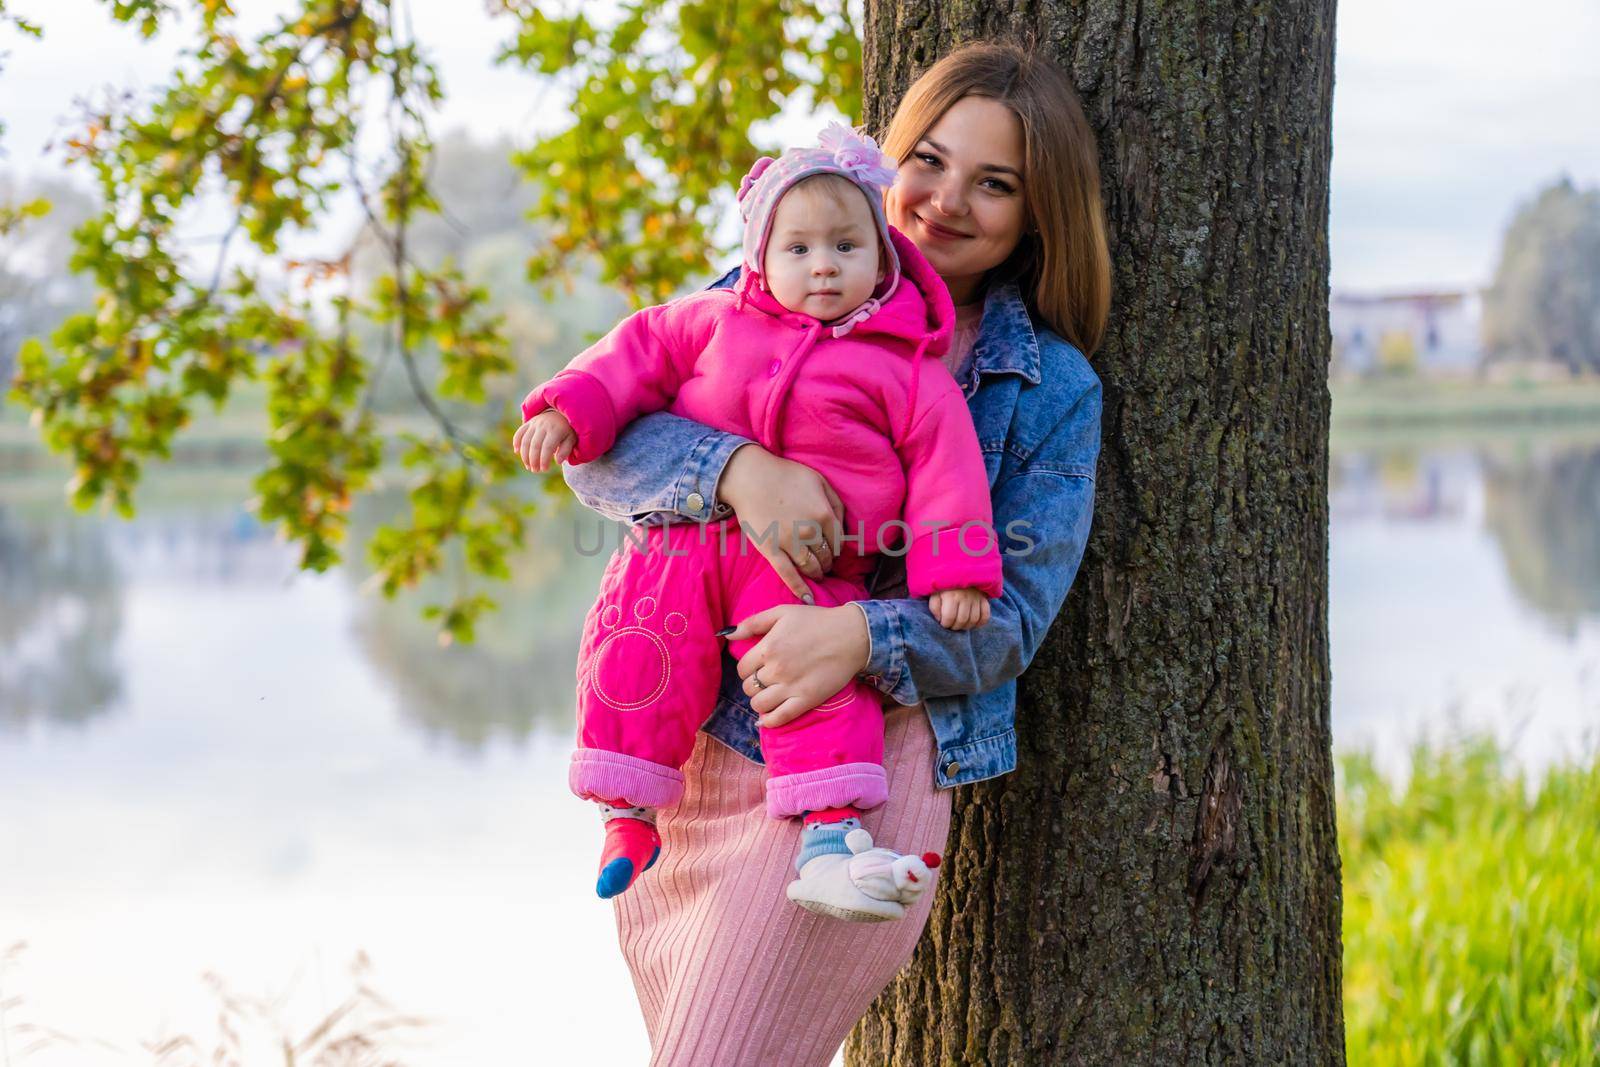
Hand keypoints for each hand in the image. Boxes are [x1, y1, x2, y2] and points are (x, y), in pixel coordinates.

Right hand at [513, 410, 575, 471]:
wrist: (560, 413)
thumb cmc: (567, 430)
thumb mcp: (571, 439)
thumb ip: (566, 450)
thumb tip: (558, 461)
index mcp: (556, 430)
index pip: (547, 447)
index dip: (544, 460)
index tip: (544, 470)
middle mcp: (544, 425)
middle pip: (535, 445)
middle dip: (534, 460)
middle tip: (535, 470)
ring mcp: (535, 423)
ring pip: (525, 440)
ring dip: (525, 455)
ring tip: (528, 466)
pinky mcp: (528, 423)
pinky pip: (520, 432)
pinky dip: (516, 441)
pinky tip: (517, 451)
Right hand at [718, 444, 845, 602]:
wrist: (750, 477)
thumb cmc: (785, 475)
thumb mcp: (819, 480)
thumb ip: (835, 503)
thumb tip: (843, 526)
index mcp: (825, 515)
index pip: (838, 542)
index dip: (836, 549)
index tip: (831, 551)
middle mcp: (810, 532)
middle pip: (825, 557)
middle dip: (826, 563)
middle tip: (823, 565)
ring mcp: (790, 543)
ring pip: (810, 567)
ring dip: (816, 574)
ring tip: (816, 575)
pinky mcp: (771, 549)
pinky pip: (787, 574)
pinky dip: (799, 588)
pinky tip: (807, 598)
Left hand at [724, 603, 870, 728]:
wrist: (851, 636)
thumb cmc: (817, 620)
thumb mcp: (782, 612)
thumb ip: (753, 622)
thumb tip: (728, 635)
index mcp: (768, 648)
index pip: (741, 668)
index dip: (746, 668)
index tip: (756, 667)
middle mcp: (776, 669)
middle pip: (748, 687)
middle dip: (753, 684)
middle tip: (765, 680)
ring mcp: (790, 687)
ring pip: (759, 704)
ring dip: (760, 701)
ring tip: (769, 695)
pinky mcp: (806, 700)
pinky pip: (779, 718)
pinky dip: (769, 721)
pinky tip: (768, 717)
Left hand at [928, 587, 989, 630]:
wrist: (960, 573)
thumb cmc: (944, 587)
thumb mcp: (935, 594)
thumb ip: (934, 607)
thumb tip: (939, 619)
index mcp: (951, 596)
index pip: (949, 617)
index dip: (945, 624)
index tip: (942, 622)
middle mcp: (965, 597)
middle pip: (962, 620)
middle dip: (955, 626)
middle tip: (951, 625)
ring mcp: (976, 599)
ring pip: (974, 619)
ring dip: (966, 626)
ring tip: (960, 624)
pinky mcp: (984, 599)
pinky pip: (986, 615)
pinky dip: (980, 622)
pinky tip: (972, 623)